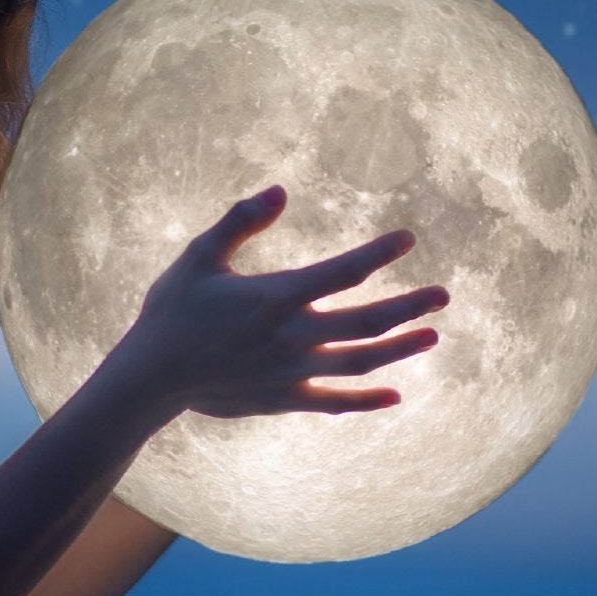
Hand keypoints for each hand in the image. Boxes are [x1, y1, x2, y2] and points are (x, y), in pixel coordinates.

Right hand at [107, 185, 448, 421]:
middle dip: (409, 306)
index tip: (407, 239)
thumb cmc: (173, 311)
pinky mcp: (285, 400)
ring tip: (432, 336)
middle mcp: (294, 337)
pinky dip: (366, 400)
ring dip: (400, 349)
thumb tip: (280, 192)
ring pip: (360, 361)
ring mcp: (293, 373)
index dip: (378, 254)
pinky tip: (394, 394)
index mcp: (277, 297)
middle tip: (444, 295)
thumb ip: (240, 221)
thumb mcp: (199, 257)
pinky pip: (335, 403)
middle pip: (367, 321)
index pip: (343, 271)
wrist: (152, 377)